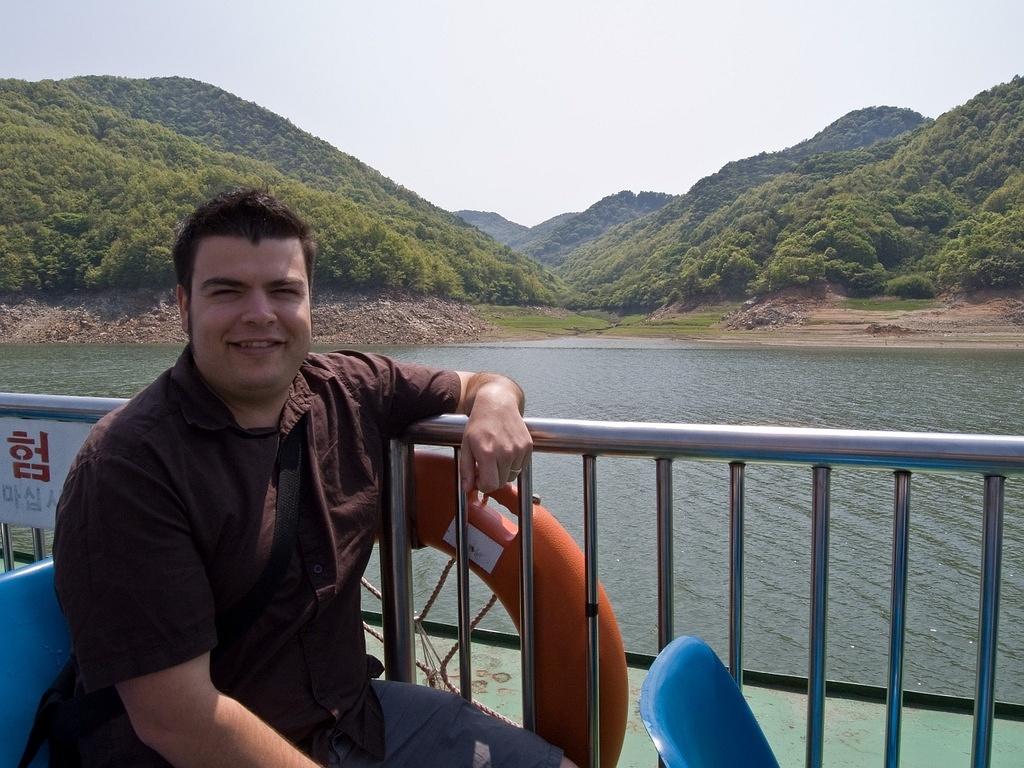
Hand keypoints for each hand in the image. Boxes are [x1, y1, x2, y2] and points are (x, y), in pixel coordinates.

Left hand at [456, 374, 531, 493]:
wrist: (497, 404)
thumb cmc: (480, 423)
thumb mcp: (466, 445)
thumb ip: (466, 469)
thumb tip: (467, 488)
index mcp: (487, 453)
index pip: (490, 485)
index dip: (483, 485)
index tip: (479, 478)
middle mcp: (505, 452)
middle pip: (501, 482)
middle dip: (492, 478)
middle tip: (486, 466)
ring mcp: (518, 449)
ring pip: (511, 475)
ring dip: (502, 471)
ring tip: (496, 456)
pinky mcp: (527, 446)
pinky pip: (520, 466)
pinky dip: (512, 464)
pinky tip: (505, 451)